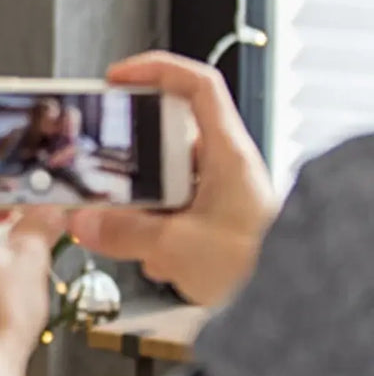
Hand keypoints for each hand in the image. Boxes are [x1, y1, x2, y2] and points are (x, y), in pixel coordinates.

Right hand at [67, 53, 276, 305]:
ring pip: (166, 184)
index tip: (118, 78)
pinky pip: (173, 214)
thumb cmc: (258, 266)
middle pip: (166, 140)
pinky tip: (153, 259)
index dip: (156, 70)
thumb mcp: (178, 246)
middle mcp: (225, 168)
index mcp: (226, 154)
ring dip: (142, 209)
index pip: (197, 85)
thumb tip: (85, 221)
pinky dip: (155, 234)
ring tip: (132, 232)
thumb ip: (124, 232)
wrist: (290, 305)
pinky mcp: (215, 223)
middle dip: (133, 165)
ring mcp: (220, 196)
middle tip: (104, 174)